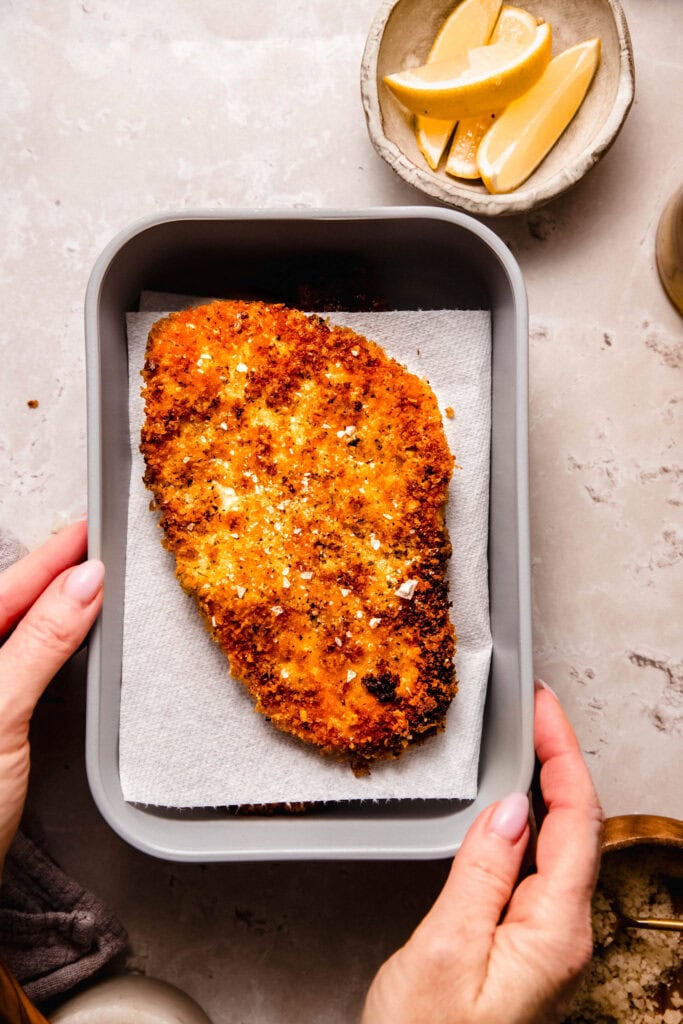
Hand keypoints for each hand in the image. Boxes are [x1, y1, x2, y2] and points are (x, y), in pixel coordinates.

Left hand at [0, 521, 103, 879]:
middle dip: (52, 571)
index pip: (6, 588)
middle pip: (8, 603)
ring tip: (84, 576)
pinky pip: (21, 663)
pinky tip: (65, 636)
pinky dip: (50, 643)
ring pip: (15, 631)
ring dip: (53, 604)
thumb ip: (41, 640)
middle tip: (93, 542)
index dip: (51, 556)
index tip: (88, 530)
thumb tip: (82, 584)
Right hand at [362, 683, 602, 1023]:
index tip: (544, 708)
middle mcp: (563, 935)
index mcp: (555, 931)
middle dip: (562, 760)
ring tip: (528, 743)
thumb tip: (513, 808)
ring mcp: (546, 943)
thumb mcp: (445, 950)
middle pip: (578, 827)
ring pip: (561, 846)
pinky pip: (540, 869)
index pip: (576, 819)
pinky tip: (513, 808)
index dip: (563, 754)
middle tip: (536, 711)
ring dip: (550, 787)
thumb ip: (483, 873)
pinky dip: (532, 822)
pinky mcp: (524, 947)